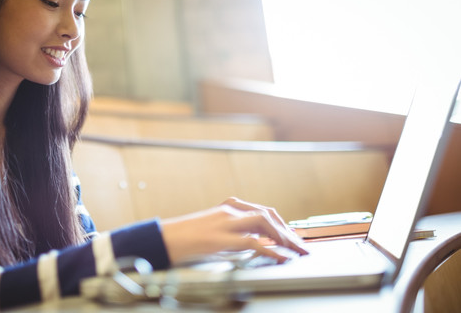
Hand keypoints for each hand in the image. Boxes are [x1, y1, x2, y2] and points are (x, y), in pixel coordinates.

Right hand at [161, 197, 307, 264]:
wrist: (164, 238)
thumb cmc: (185, 237)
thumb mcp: (214, 229)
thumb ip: (232, 232)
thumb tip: (253, 243)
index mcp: (228, 208)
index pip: (262, 211)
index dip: (281, 224)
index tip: (292, 236)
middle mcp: (229, 211)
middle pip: (267, 214)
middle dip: (287, 230)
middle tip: (299, 245)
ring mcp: (225, 222)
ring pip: (263, 223)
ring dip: (283, 237)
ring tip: (295, 250)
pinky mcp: (221, 238)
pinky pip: (252, 242)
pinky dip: (271, 249)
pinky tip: (281, 257)